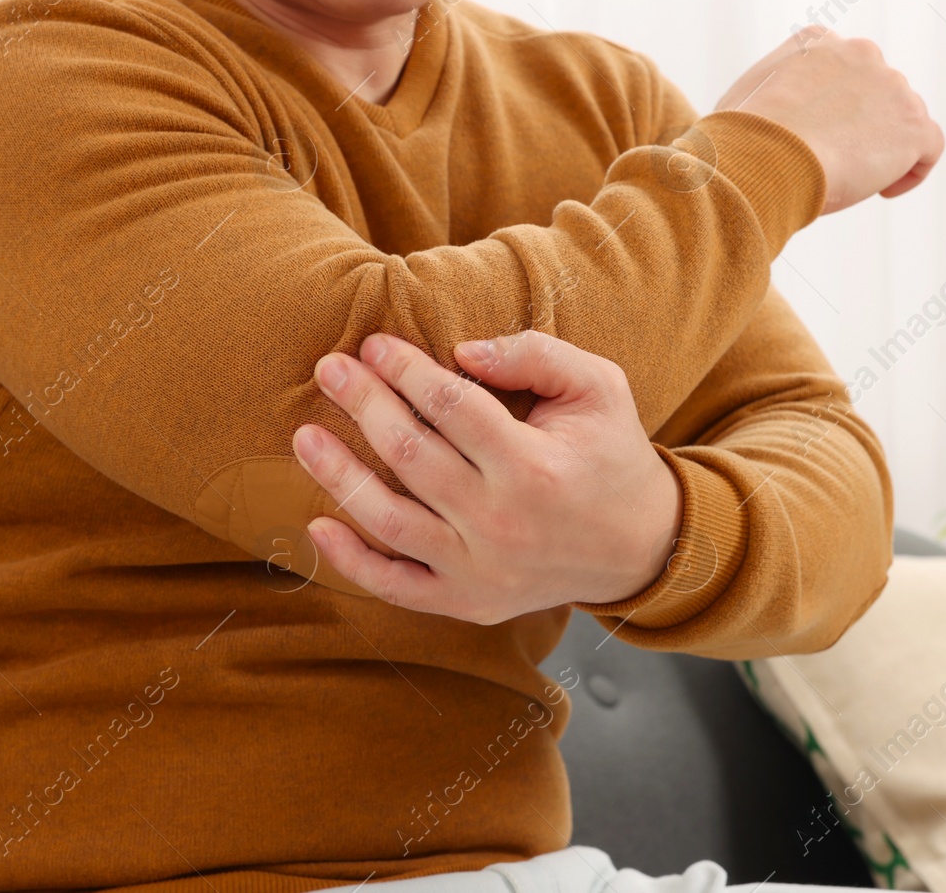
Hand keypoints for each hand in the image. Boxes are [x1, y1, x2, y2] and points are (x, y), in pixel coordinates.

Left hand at [290, 331, 683, 624]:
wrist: (641, 548)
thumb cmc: (612, 455)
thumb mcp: (598, 387)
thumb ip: (535, 355)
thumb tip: (462, 352)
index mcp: (534, 467)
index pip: (451, 407)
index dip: (407, 370)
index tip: (376, 344)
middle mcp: (501, 523)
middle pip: (411, 456)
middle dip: (363, 404)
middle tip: (330, 369)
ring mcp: (479, 570)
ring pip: (389, 521)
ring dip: (339, 475)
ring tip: (304, 435)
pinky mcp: (467, 601)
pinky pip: (395, 586)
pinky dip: (351, 560)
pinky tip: (317, 523)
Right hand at [713, 25, 943, 214]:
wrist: (765, 156)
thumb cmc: (741, 137)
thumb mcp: (744, 96)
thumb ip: (772, 87)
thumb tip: (774, 108)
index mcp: (818, 41)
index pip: (844, 66)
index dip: (837, 104)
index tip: (820, 134)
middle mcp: (862, 52)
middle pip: (877, 92)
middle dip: (863, 126)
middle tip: (837, 162)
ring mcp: (893, 86)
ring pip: (903, 119)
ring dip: (884, 149)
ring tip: (852, 180)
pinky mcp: (914, 124)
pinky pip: (930, 146)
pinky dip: (914, 169)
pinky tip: (882, 190)